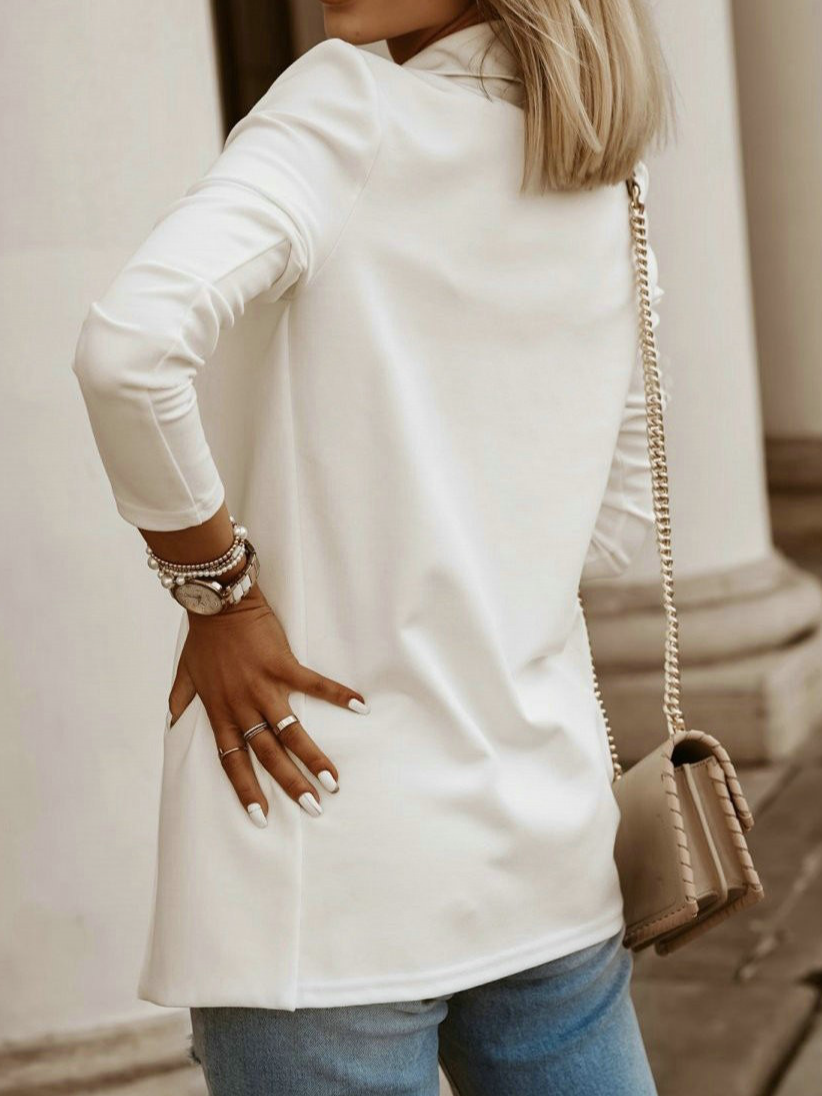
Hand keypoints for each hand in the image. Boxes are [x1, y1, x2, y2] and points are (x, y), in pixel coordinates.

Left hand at [167, 584, 368, 827]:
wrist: (218, 601)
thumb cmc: (203, 637)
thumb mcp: (184, 672)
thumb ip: (180, 699)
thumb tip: (171, 721)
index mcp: (221, 712)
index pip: (233, 761)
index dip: (247, 790)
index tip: (262, 817)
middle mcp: (243, 706)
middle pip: (268, 755)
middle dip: (291, 784)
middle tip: (313, 807)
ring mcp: (264, 686)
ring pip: (291, 731)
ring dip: (313, 757)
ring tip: (333, 780)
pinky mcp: (283, 664)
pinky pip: (314, 684)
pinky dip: (338, 694)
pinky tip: (361, 706)